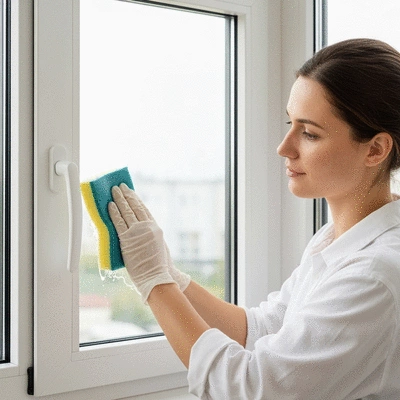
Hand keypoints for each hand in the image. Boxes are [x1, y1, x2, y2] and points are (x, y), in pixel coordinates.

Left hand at [108, 183, 189, 300]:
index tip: (131, 192)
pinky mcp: (127, 240)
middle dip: (127, 195)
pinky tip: (110, 205)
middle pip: (135, 207)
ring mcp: (137, 233)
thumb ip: (151, 236)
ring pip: (126, 212)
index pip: (144, 210)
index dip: (136, 200)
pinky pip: (118, 223)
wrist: (157, 276)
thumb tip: (143, 231)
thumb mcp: (160, 246)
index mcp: (155, 228)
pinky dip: (114, 213)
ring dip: (119, 199)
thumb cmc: (160, 266)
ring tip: (114, 190)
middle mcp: (147, 227)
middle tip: (121, 186)